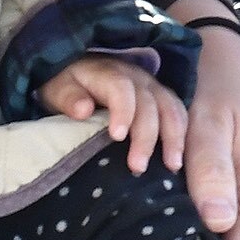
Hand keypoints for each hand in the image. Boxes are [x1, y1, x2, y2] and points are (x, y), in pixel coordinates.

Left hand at [42, 54, 186, 175]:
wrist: (83, 72)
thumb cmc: (69, 86)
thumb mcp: (58, 90)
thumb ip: (69, 98)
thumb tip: (83, 110)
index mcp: (108, 73)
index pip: (121, 88)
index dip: (123, 111)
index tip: (117, 137)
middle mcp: (136, 77)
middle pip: (148, 103)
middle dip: (146, 136)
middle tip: (137, 167)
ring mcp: (152, 86)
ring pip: (170, 108)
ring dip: (173, 137)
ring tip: (171, 165)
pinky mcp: (161, 97)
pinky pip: (178, 112)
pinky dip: (181, 134)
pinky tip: (178, 158)